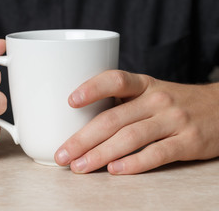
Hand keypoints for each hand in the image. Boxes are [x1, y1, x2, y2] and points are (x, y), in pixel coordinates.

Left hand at [55, 70, 218, 173]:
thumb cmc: (173, 103)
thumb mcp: (150, 92)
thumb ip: (122, 103)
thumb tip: (80, 121)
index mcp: (143, 85)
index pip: (115, 79)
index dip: (92, 89)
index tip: (70, 101)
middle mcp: (156, 100)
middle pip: (113, 118)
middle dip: (83, 139)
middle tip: (63, 155)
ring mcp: (173, 120)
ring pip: (130, 138)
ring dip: (101, 154)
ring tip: (80, 167)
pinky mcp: (188, 142)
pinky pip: (157, 154)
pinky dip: (134, 163)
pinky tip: (114, 171)